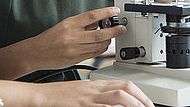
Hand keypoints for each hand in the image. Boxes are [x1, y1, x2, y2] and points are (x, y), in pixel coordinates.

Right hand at [30, 7, 125, 69]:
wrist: (36, 52)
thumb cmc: (50, 37)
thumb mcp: (65, 24)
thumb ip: (82, 23)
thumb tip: (100, 19)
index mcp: (70, 24)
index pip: (92, 16)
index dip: (106, 13)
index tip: (115, 11)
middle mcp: (72, 36)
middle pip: (100, 34)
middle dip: (114, 31)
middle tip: (121, 28)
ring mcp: (74, 50)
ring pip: (99, 46)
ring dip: (109, 41)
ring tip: (112, 37)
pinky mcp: (76, 60)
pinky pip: (94, 54)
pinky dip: (101, 49)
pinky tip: (103, 45)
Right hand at [36, 80, 153, 106]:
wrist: (41, 94)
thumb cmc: (60, 96)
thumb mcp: (82, 95)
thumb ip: (98, 98)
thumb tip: (111, 104)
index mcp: (97, 85)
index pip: (125, 84)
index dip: (140, 93)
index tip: (147, 103)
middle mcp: (96, 88)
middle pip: (126, 86)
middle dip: (142, 97)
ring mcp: (90, 95)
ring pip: (119, 94)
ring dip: (135, 103)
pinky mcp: (82, 103)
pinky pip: (103, 105)